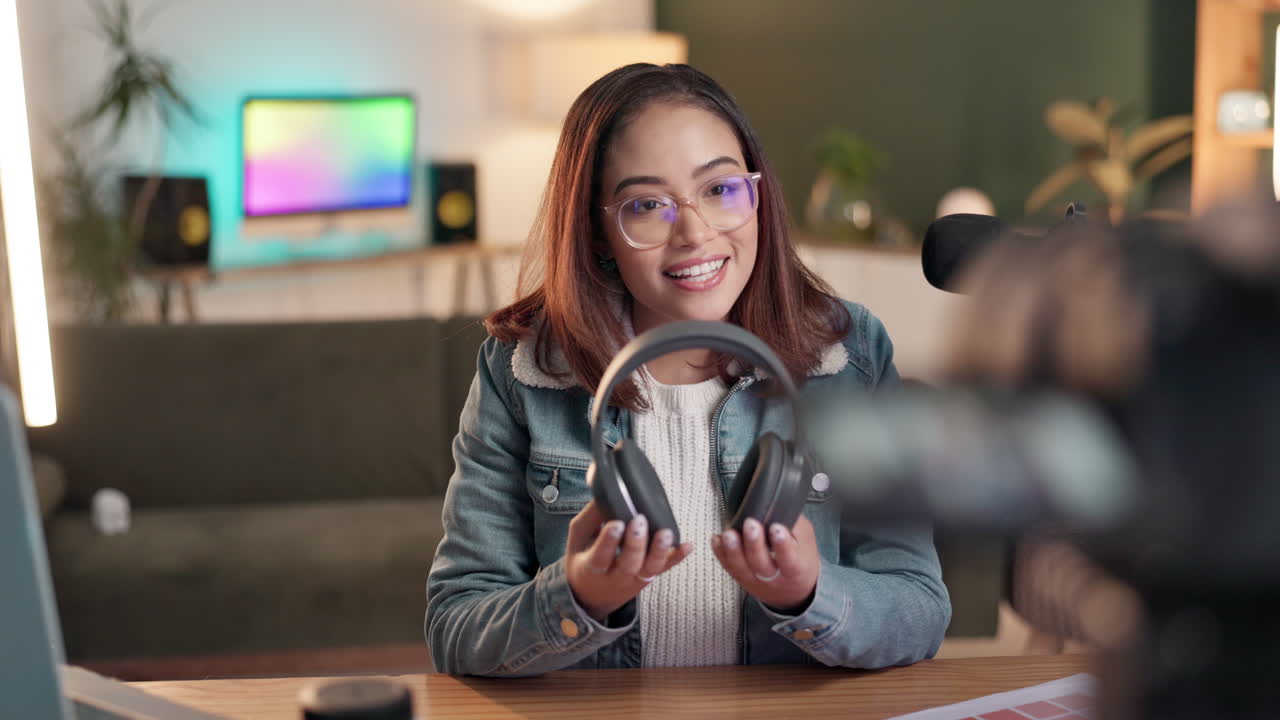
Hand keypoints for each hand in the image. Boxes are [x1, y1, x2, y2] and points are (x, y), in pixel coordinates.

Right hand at [564, 501, 693, 622]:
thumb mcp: (578, 540)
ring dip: (659, 551)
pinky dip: (677, 557)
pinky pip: (664, 569)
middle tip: (639, 520)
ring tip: (665, 532)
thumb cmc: (583, 560)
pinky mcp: (648, 578)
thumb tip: (607, 492)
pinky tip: (688, 545)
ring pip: (649, 569)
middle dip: (636, 543)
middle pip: (628, 564)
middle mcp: (615, 577)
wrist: (591, 596)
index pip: (600, 556)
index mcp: (591, 568)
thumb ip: (590, 517)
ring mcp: (634, 579)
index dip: (609, 541)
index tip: (616, 523)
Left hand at [712, 514, 819, 613]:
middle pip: (761, 564)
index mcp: (796, 570)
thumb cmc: (800, 562)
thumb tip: (778, 504)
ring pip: (741, 568)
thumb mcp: (807, 541)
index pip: (789, 559)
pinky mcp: (741, 579)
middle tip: (750, 524)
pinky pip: (729, 568)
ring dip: (732, 550)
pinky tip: (717, 540)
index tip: (777, 528)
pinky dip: (720, 553)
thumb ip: (794, 524)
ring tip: (728, 534)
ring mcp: (755, 581)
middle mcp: (774, 578)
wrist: (793, 593)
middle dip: (754, 543)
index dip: (783, 545)